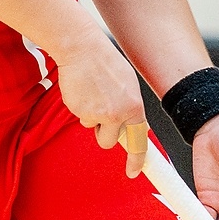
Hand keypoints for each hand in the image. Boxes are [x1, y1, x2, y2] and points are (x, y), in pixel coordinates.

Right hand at [56, 30, 147, 176]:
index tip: (134, 171)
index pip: (139, 141)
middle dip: (104, 134)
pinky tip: (84, 90)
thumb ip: (130, 108)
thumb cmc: (105, 63)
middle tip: (102, 114)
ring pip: (93, 130)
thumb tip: (130, 126)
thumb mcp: (128, 85)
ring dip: (92, 119)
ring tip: (93, 95)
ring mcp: (97, 114)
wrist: (83, 48)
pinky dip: (81, 108)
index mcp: (134, 106)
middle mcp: (117, 113)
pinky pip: (81, 118)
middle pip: (109, 142)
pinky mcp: (80, 111)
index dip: (137, 159)